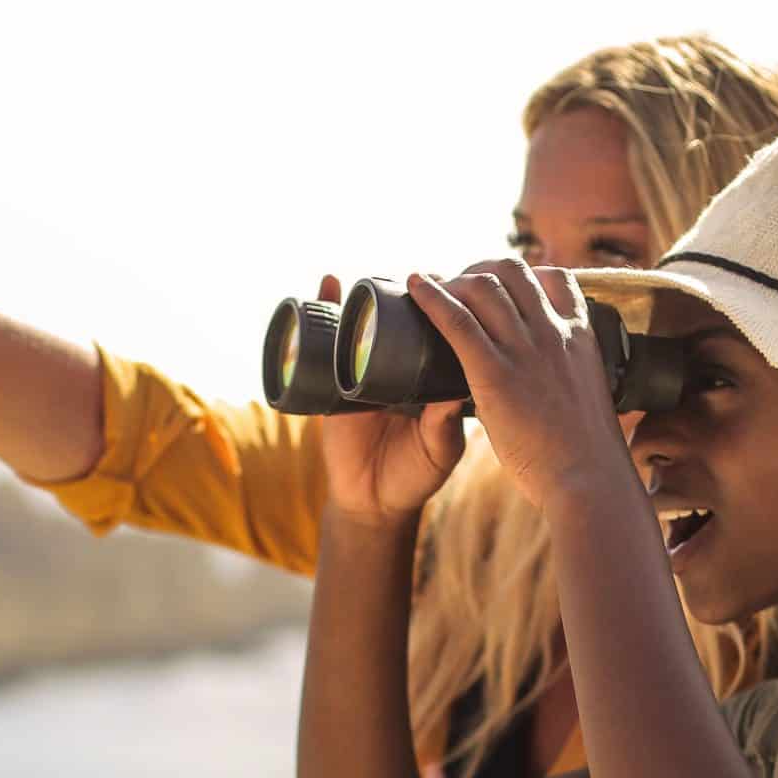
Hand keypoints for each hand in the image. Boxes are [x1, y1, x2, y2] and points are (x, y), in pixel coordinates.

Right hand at [312, 275, 468, 526]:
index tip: (451, 285)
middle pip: (401, 316)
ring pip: (362, 321)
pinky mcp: (330, 380)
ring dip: (362, 293)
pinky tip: (326, 285)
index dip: (446, 305)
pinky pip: (323, 338)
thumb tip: (454, 391)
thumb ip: (445, 425)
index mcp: (430, 377)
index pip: (439, 330)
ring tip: (365, 276)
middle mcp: (398, 366)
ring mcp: (363, 369)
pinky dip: (322, 307)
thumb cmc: (415, 475)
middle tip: (412, 278)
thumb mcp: (438, 450)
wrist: (374, 501)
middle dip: (405, 293)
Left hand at [405, 259, 626, 509]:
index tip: (503, 286)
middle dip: (480, 270)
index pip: (555, 278)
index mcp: (579, 336)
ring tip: (432, 288)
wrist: (590, 479)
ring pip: (482, 287)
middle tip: (459, 288)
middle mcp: (553, 332)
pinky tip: (416, 286)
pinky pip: (457, 321)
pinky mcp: (496, 373)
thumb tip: (552, 389)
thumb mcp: (589, 400)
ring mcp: (525, 349)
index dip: (524, 275)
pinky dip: (432, 297)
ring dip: (452, 281)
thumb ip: (570, 381)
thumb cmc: (587, 454)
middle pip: (512, 271)